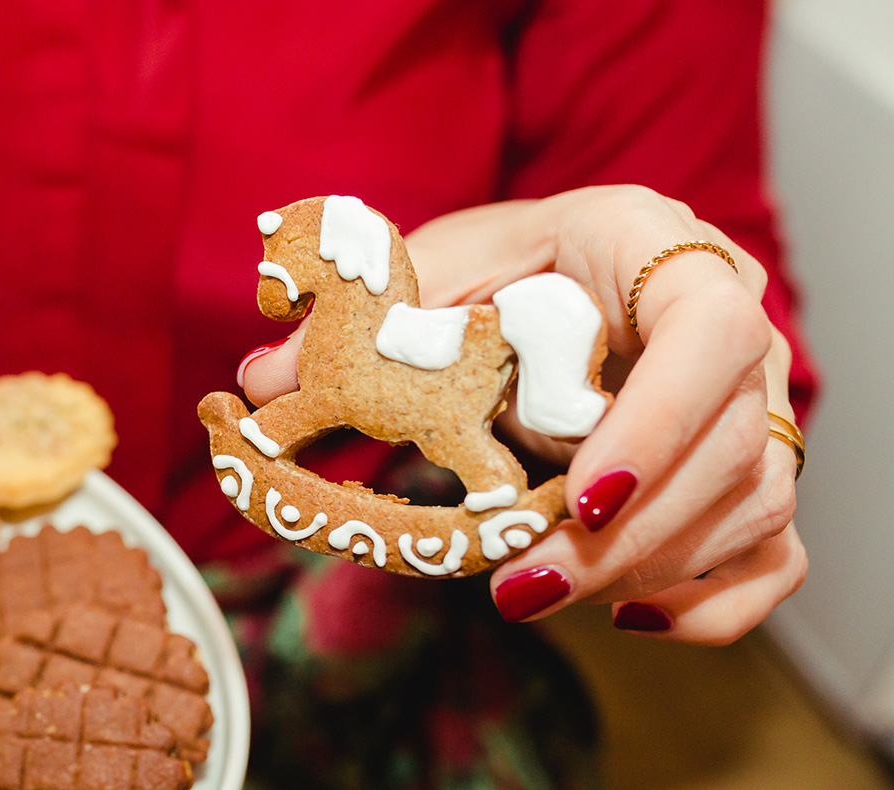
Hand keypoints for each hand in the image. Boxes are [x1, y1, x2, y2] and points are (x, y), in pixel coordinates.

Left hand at [239, 186, 805, 644]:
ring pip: (754, 506)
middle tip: (522, 587)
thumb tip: (259, 382)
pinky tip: (631, 615)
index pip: (709, 329)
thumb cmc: (507, 264)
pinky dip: (711, 599)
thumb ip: (358, 318)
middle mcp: (735, 321)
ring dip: (649, 570)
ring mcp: (755, 398)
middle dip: (629, 536)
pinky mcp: (750, 464)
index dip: (660, 419)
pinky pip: (772, 551)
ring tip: (539, 595)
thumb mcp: (432, 270)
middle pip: (733, 447)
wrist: (573, 274)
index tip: (581, 496)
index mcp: (658, 247)